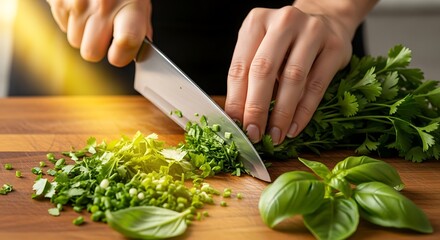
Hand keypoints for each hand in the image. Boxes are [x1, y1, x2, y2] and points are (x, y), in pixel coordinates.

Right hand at [47, 0, 151, 66]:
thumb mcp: (140, 2)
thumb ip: (140, 29)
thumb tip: (137, 53)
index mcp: (130, 6)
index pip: (126, 42)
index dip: (121, 56)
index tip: (120, 54)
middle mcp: (103, 4)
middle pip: (91, 52)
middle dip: (97, 47)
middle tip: (104, 34)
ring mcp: (78, 2)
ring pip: (75, 42)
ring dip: (83, 34)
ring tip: (93, 15)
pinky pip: (62, 27)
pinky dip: (71, 21)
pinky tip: (81, 7)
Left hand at [225, 6, 353, 144]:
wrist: (326, 20)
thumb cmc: (286, 42)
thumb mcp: (261, 48)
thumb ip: (249, 76)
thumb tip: (239, 117)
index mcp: (257, 21)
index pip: (240, 66)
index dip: (236, 99)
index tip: (236, 124)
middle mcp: (284, 21)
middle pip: (264, 70)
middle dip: (256, 108)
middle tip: (254, 133)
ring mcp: (312, 31)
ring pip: (292, 78)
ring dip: (282, 113)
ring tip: (275, 135)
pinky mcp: (335, 46)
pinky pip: (316, 85)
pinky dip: (304, 111)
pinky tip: (294, 128)